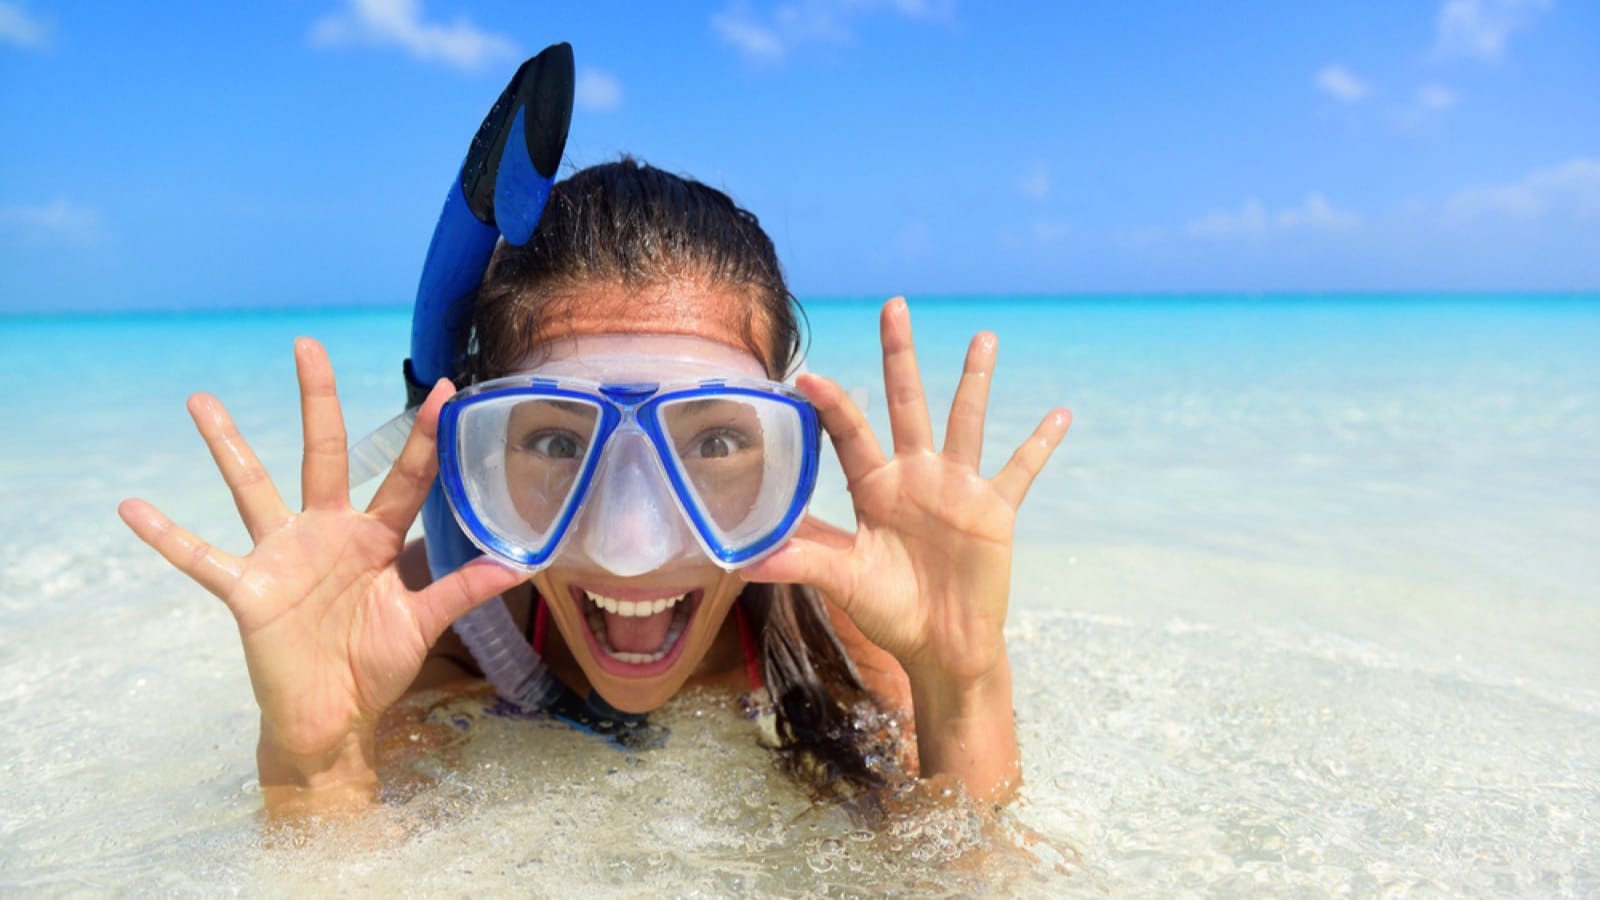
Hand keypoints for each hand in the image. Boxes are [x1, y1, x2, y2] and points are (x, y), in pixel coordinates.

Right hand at [118, 339, 523, 798]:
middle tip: (307, 345)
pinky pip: (201, 559)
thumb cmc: (376, 667)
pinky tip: (130, 507)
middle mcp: (327, 532)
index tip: (445, 387)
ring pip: (252, 488)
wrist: (331, 719)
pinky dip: (166, 536)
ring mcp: (283, 556)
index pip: (405, 476)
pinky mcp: (248, 590)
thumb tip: (520, 564)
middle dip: (319, 401)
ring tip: (200, 400)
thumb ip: (462, 590)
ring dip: (228, 446)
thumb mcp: (423, 625)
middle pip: (322, 454)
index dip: (426, 435)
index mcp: (376, 537)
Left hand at [743, 298, 1068, 796]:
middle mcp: (914, 475)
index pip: (849, 432)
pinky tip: (1061, 414)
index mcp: (874, 487)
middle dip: (898, 356)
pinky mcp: (993, 509)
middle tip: (892, 306)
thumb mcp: (843, 581)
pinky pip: (1021, 470)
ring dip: (974, 381)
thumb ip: (802, 562)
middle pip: (905, 402)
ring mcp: (957, 488)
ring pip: (965, 421)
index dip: (830, 404)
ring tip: (983, 338)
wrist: (941, 645)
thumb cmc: (889, 611)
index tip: (805, 375)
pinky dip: (1041, 444)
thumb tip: (744, 560)